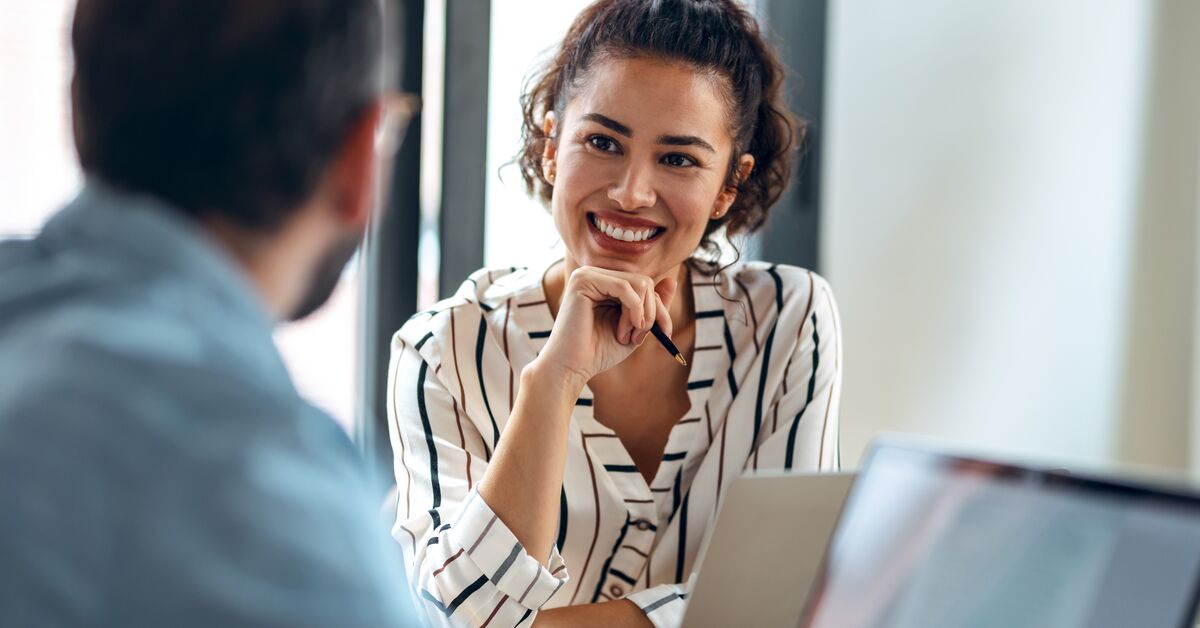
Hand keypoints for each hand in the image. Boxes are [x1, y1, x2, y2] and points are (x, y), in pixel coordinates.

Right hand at [536, 266, 675, 385]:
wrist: (571, 368)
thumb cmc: (598, 352)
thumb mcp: (636, 328)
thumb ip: (653, 305)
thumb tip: (672, 279)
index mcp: (606, 284)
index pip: (646, 285)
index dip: (660, 309)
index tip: (665, 334)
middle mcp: (596, 275)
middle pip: (645, 282)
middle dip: (653, 313)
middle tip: (641, 338)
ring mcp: (588, 274)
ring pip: (639, 283)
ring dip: (642, 314)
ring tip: (629, 336)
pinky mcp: (583, 280)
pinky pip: (625, 287)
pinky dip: (633, 311)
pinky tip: (623, 332)